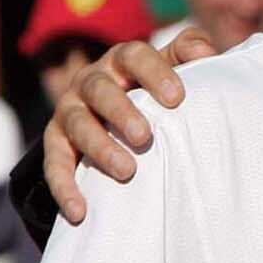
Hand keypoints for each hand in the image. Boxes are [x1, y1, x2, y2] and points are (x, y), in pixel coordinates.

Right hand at [45, 28, 216, 224]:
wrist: (119, 116)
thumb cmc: (158, 91)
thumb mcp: (174, 68)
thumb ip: (191, 53)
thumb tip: (208, 55)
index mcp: (123, 61)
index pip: (134, 56)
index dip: (154, 73)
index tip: (177, 98)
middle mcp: (91, 81)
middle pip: (100, 89)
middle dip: (120, 111)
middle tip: (145, 136)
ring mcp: (70, 110)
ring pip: (77, 124)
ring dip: (99, 147)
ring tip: (126, 170)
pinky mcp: (56, 142)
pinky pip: (54, 163)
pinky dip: (64, 186)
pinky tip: (80, 210)